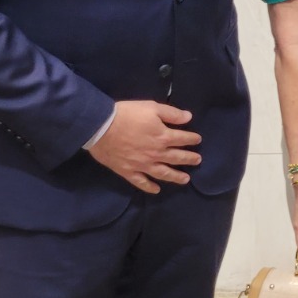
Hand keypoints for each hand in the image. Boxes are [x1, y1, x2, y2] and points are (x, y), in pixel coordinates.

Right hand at [86, 101, 201, 192]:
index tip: (198, 140)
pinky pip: (141, 182)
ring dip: (176, 177)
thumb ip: (171, 114)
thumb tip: (189, 118)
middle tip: (197, 161)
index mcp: (163, 137)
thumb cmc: (127, 115)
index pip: (183, 139)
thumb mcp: (152, 107)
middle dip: (189, 159)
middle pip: (176, 158)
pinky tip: (156, 190)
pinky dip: (149, 187)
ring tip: (186, 179)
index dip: (192, 139)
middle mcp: (156, 154)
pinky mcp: (128, 171)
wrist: (100, 127)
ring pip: (163, 173)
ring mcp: (142, 165)